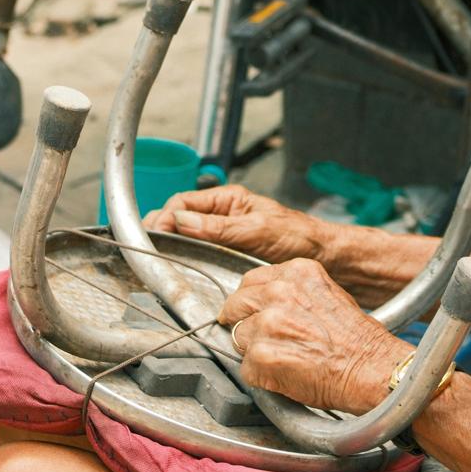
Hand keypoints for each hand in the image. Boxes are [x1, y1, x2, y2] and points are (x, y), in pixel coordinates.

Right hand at [142, 184, 335, 265]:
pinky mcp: (227, 256)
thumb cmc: (297, 237)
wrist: (323, 258)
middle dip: (160, 231)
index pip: (183, 203)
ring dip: (170, 247)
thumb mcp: (257, 230)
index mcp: (228, 200)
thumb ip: (219, 228)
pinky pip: (199, 255)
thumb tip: (181, 221)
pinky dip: (184, 260)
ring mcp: (223, 236)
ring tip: (155, 261)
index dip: (164, 218)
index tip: (154, 235)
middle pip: (179, 220)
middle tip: (147, 250)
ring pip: (186, 239)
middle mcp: (222, 216)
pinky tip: (176, 270)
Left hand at [221, 258, 405, 413]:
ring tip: (282, 359)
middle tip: (260, 339)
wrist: (370, 368)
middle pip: (237, 303)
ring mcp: (268, 322)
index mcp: (297, 272)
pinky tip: (283, 376)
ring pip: (238, 337)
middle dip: (243, 322)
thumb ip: (295, 292)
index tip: (252, 312)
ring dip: (253, 351)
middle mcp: (279, 291)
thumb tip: (269, 303)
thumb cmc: (357, 339)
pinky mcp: (262, 353)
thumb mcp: (327, 294)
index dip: (251, 301)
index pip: (251, 280)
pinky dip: (260, 377)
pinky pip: (245, 368)